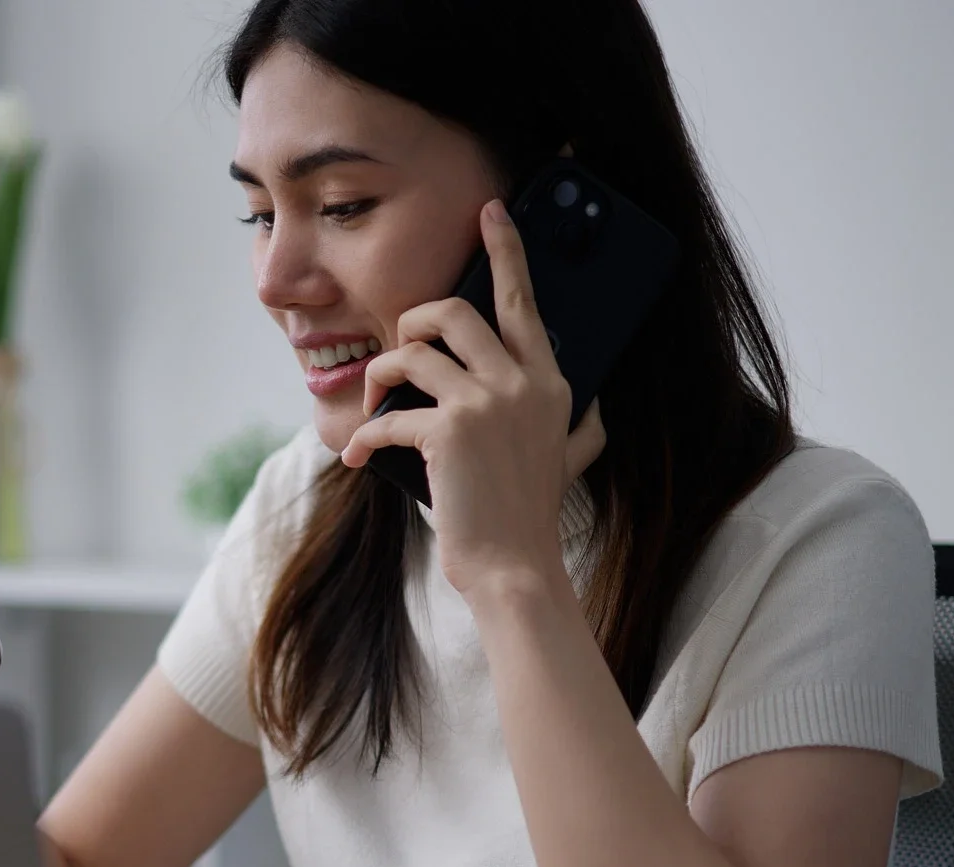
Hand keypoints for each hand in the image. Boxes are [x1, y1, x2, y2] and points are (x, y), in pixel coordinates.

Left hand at [340, 198, 606, 596]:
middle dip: (412, 320)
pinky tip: (356, 456)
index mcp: (550, 382)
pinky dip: (364, 435)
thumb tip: (597, 404)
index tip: (490, 212)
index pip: (524, 300)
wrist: (514, 568)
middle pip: (453, 311)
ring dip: (379, 375)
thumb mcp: (574, 460)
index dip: (505, 249)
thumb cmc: (530, 515)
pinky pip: (389, 413)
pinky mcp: (447, 431)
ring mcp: (486, 404)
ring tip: (371, 406)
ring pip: (412, 353)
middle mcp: (522, 382)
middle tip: (397, 351)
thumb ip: (584, 425)